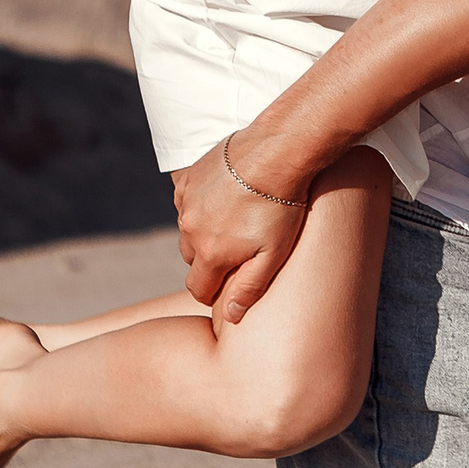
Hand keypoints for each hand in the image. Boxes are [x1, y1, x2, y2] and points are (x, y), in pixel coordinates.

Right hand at [172, 138, 309, 323]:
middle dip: (209, 261)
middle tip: (237, 251)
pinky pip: (187, 202)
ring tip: (234, 222)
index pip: (197, 289)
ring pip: (189, 229)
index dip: (212, 293)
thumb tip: (230, 316)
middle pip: (192, 259)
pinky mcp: (189, 179)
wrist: (276, 152)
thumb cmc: (281, 205)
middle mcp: (190, 230)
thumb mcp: (273, 253)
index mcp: (210, 254)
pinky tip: (226, 198)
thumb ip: (250, 287)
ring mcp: (187, 203)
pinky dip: (201, 205)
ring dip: (204, 231)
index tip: (225, 288)